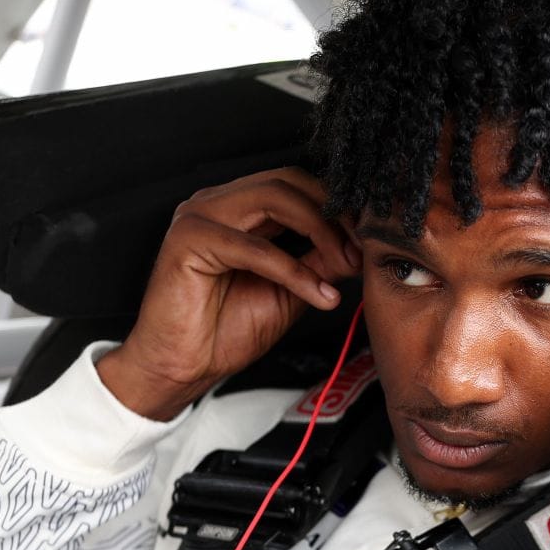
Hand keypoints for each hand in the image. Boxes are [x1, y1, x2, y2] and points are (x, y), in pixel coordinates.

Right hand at [99, 167, 361, 419]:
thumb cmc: (223, 331)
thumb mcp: (289, 291)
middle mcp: (217, 204)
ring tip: (344, 264)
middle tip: (361, 249)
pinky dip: (293, 270)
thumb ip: (319, 262)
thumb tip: (357, 246)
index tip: (367, 239)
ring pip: (273, 199)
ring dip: (319, 231)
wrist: (182, 368)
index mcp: (237, 210)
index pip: (295, 185)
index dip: (335, 207)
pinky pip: (254, 247)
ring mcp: (200, 216)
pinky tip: (318, 293)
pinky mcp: (189, 239)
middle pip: (288, 181)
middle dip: (333, 214)